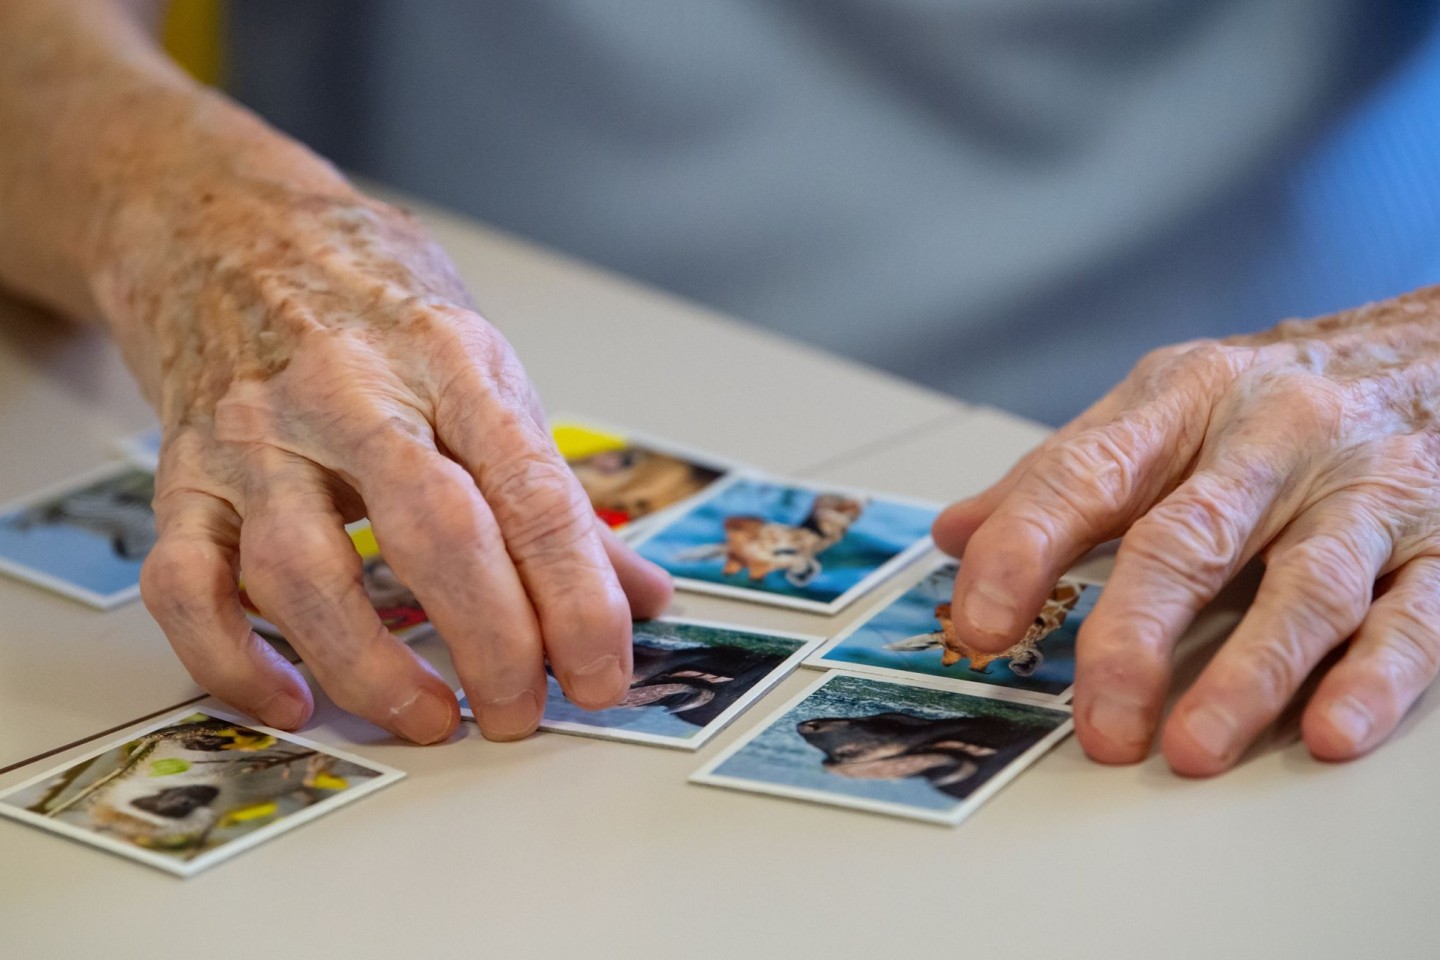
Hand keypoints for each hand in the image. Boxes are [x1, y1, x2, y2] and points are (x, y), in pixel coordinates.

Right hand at [99, 173, 671, 743]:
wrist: (224, 229)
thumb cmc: (370, 303)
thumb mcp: (482, 367)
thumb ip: (553, 488)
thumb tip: (640, 595)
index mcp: (450, 362)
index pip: (532, 493)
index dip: (577, 598)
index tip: (602, 675)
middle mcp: (350, 395)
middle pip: (434, 532)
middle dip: (492, 641)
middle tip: (522, 713)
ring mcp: (256, 436)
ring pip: (302, 572)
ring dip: (371, 667)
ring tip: (431, 718)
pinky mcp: (182, 476)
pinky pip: (186, 585)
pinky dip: (232, 661)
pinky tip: (293, 700)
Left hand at [933, 288, 1439, 774]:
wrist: (1430, 348)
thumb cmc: (1274, 392)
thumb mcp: (1159, 406)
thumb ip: (1058, 476)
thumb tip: (954, 536)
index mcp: (1182, 401)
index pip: (1085, 474)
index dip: (1023, 548)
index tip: (977, 621)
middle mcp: (1271, 440)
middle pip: (1189, 539)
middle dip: (1133, 634)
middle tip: (1096, 718)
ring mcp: (1362, 492)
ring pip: (1305, 587)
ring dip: (1248, 674)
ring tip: (1192, 747)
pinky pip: (1413, 616)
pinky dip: (1373, 678)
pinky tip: (1331, 729)